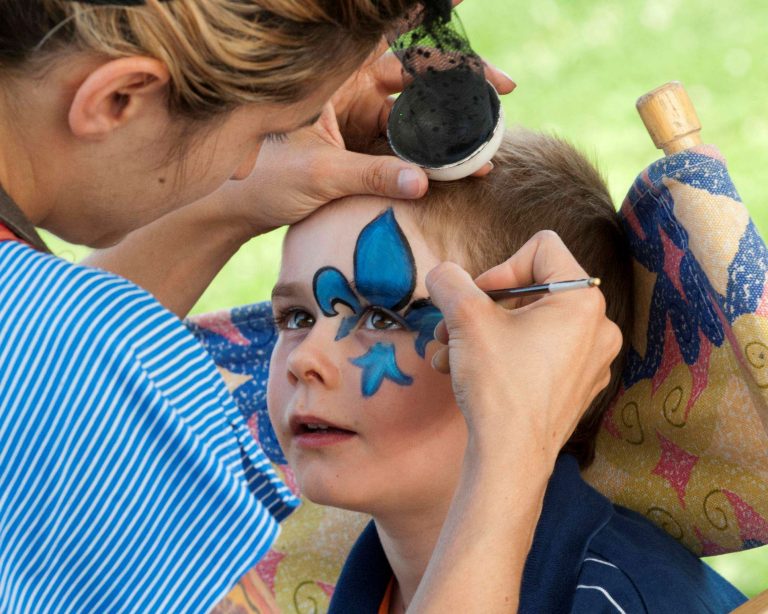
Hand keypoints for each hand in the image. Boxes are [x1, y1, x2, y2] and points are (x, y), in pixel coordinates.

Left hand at [214, 38, 514, 234]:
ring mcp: (360, 117)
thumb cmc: (265, 179)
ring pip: (417, 113)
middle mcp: (351, 88)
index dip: (426, 17)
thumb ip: (372, 174)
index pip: (388, 35)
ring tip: (486, 145)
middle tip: (502, 91)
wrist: (240, 209)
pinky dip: (432, 155)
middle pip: (416, 75)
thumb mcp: (320, 172)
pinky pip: (407, 144)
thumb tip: (424, 182)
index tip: (461, 0)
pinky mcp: (364, 145)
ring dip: (451, 127)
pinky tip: (461, 167)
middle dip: (460, 82)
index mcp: (334, 74)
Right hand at [426, 231, 622, 461]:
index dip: (500, 266)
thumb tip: (443, 273)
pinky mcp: (577, 387)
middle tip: (451, 329)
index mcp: (582, 302)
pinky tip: (470, 375)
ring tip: (450, 356)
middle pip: (531, 290)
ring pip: (529, 325)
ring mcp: (591, 361)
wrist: (510, 459)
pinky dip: (503, 357)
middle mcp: (598, 328)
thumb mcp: (465, 319)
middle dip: (482, 308)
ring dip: (483, 335)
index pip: (541, 248)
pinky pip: (538, 354)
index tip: (477, 298)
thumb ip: (450, 281)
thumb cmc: (498, 386)